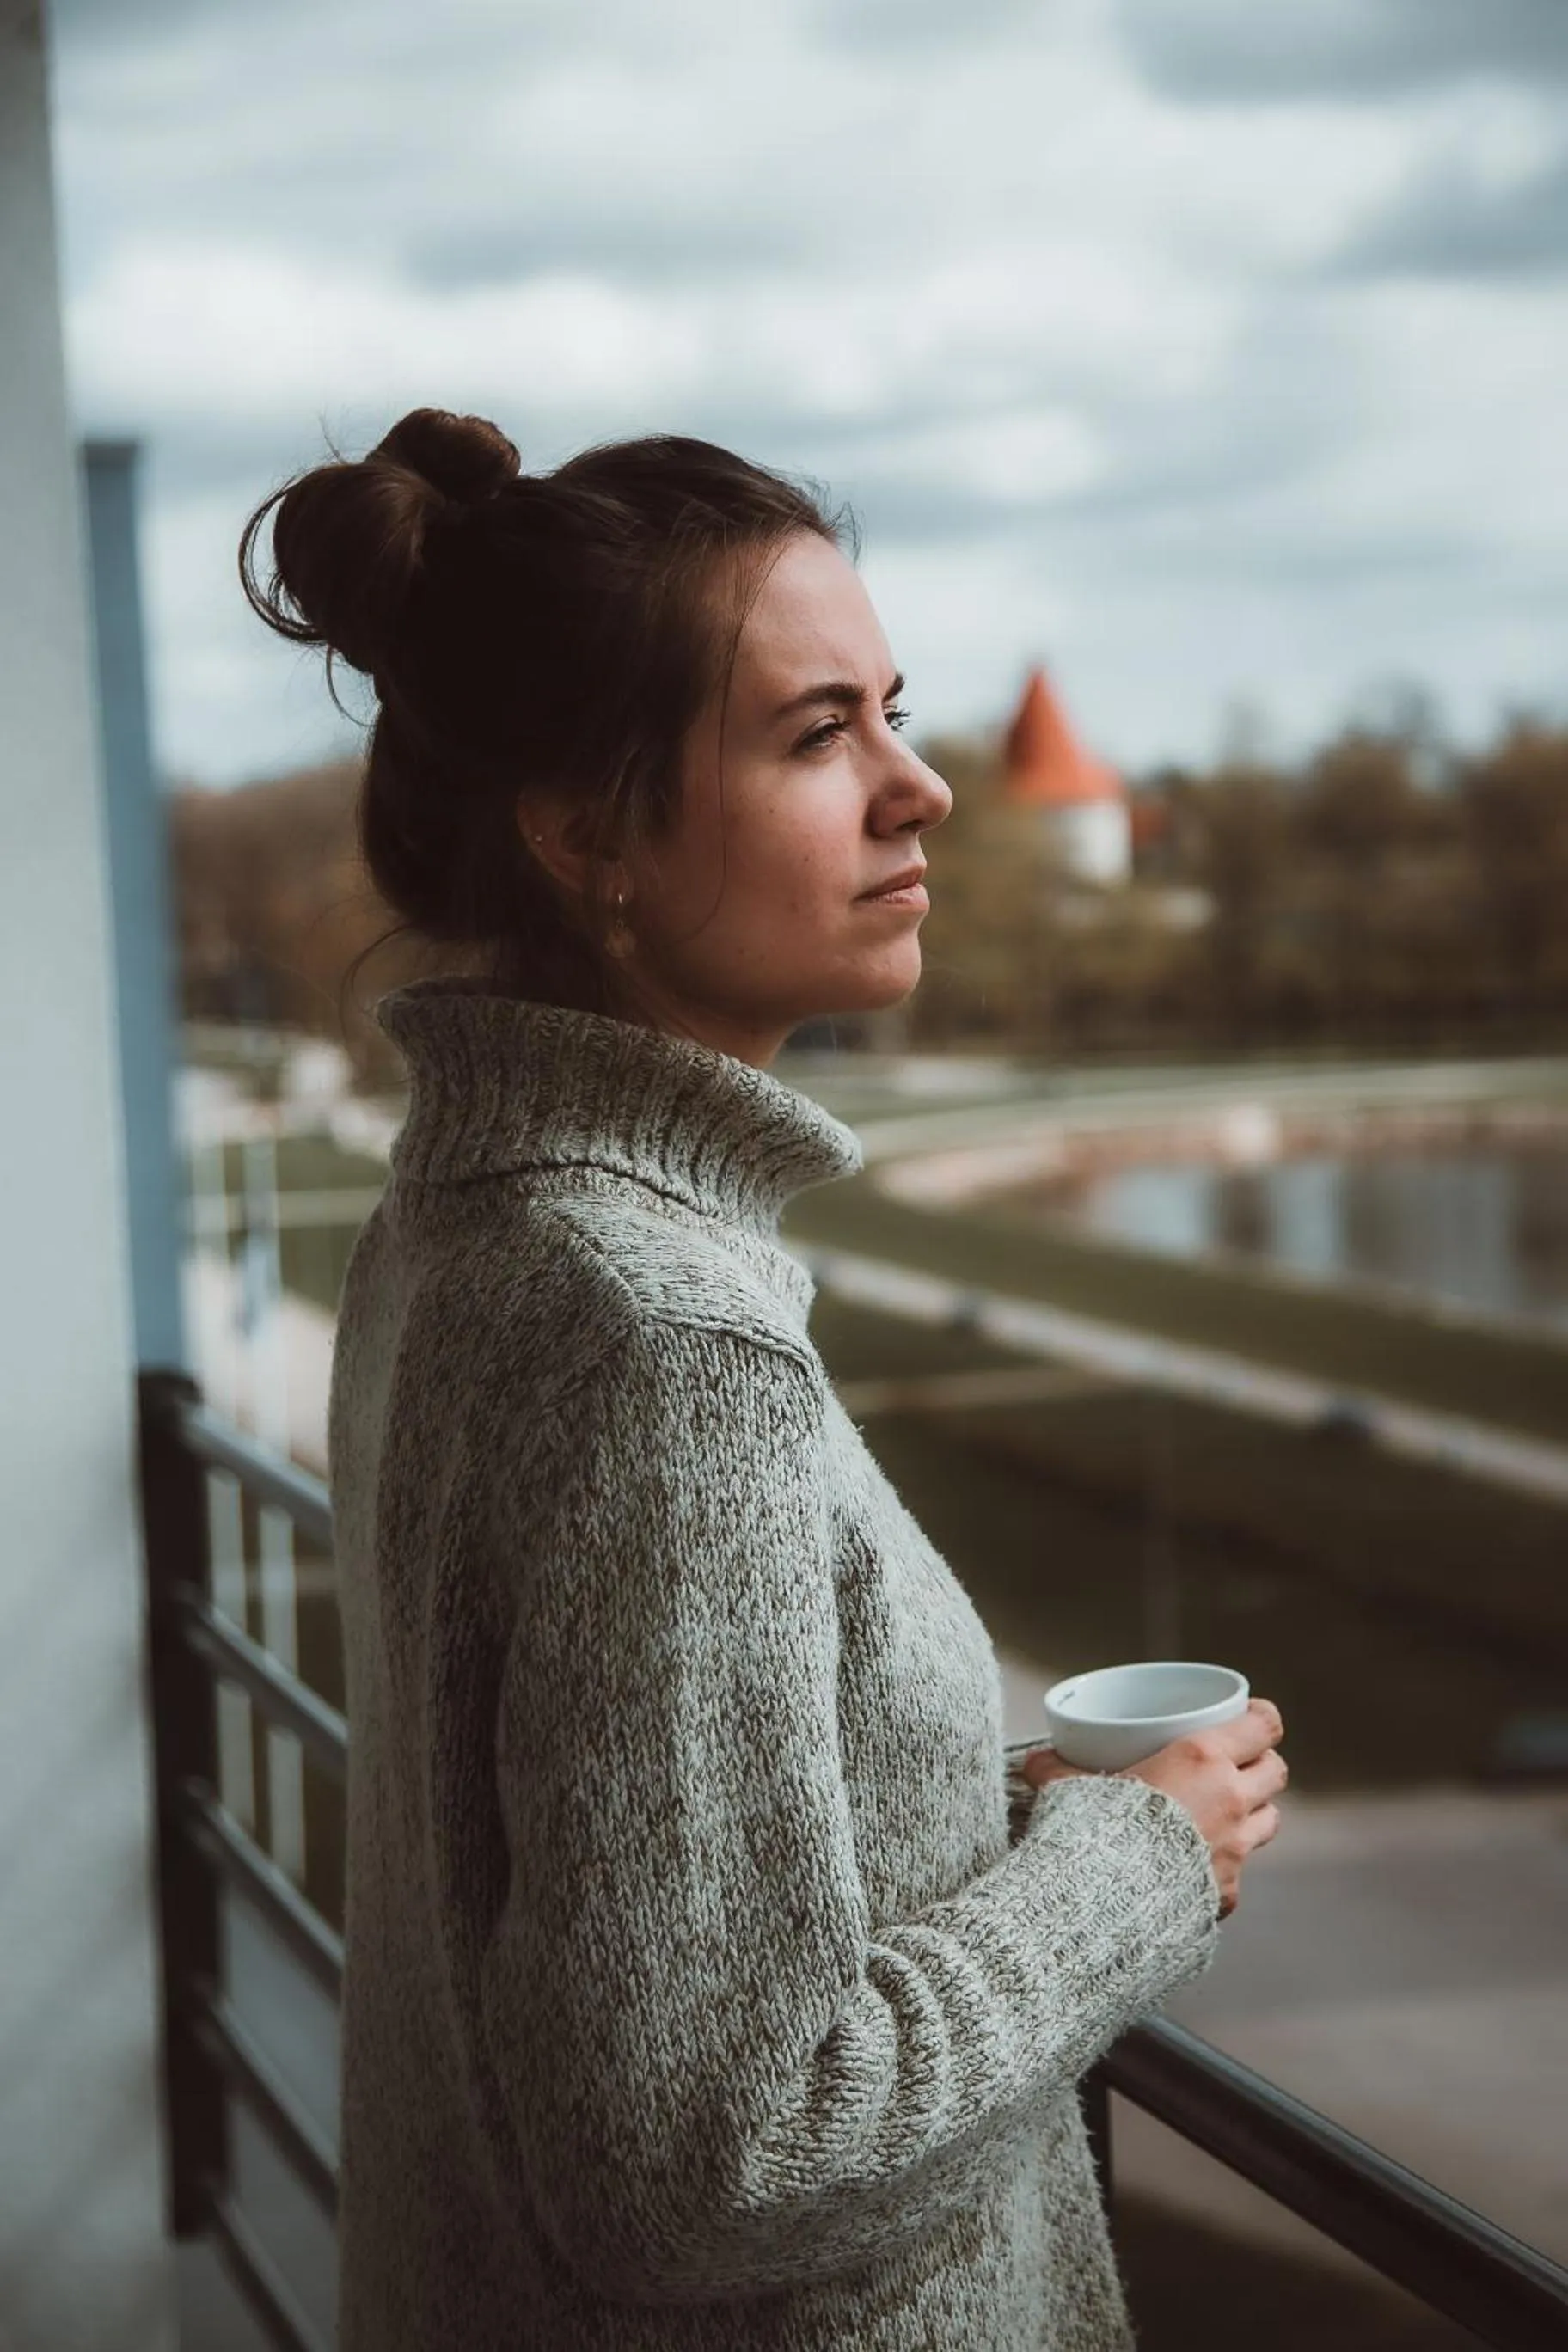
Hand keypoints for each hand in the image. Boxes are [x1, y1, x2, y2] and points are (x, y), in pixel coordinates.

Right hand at [1018, 1697, 1286, 1918]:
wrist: (1101, 1905)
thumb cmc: (1089, 1833)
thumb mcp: (1069, 1790)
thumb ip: (1056, 1770)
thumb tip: (1033, 1761)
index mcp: (1200, 1760)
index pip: (1263, 1726)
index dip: (1259, 1719)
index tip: (1247, 1717)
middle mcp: (1230, 1800)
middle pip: (1275, 1771)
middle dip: (1259, 1766)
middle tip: (1234, 1766)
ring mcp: (1235, 1850)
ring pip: (1269, 1821)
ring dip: (1253, 1814)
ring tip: (1225, 1815)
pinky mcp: (1226, 1894)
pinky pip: (1238, 1874)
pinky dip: (1223, 1868)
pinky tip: (1196, 1869)